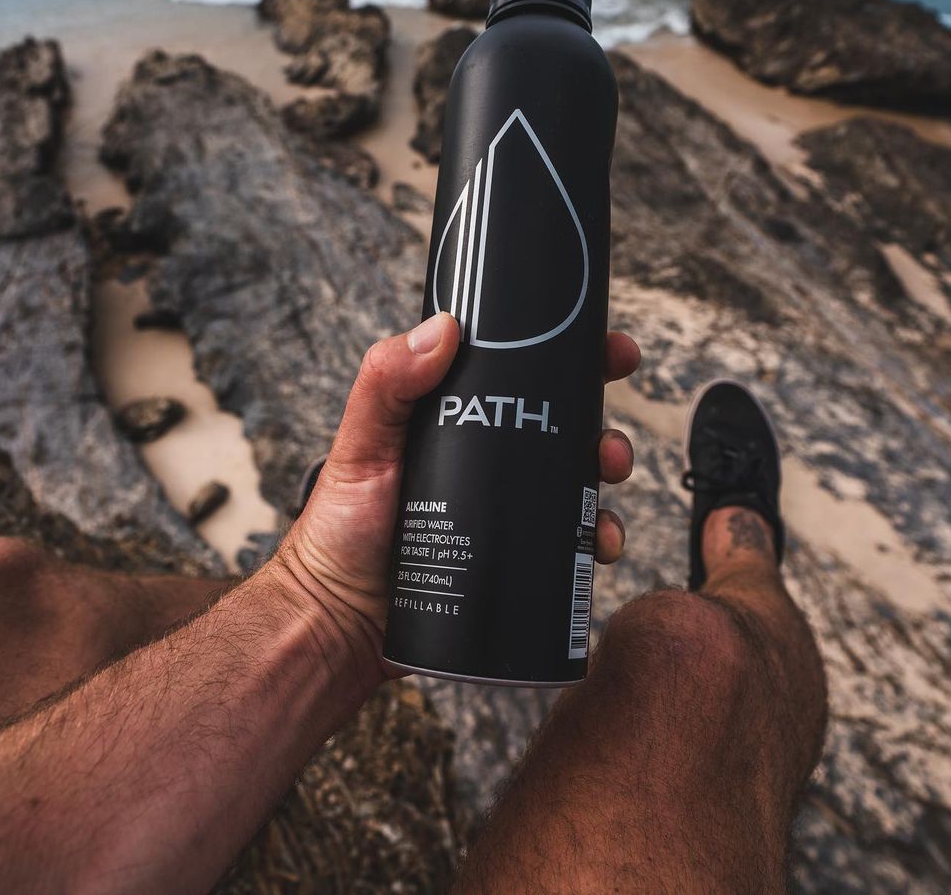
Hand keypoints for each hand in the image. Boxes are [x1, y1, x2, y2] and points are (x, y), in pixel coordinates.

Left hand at [275, 311, 639, 678]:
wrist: (339, 623)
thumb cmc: (339, 528)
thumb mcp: (362, 444)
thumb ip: (387, 382)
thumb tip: (445, 327)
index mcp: (460, 419)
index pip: (524, 374)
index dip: (574, 358)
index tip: (611, 352)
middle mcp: (490, 461)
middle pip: (566, 429)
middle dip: (604, 427)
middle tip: (611, 444)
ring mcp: (506, 513)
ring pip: (578, 484)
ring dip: (609, 479)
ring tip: (608, 485)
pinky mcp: (516, 563)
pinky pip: (571, 547)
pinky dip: (599, 539)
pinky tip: (602, 545)